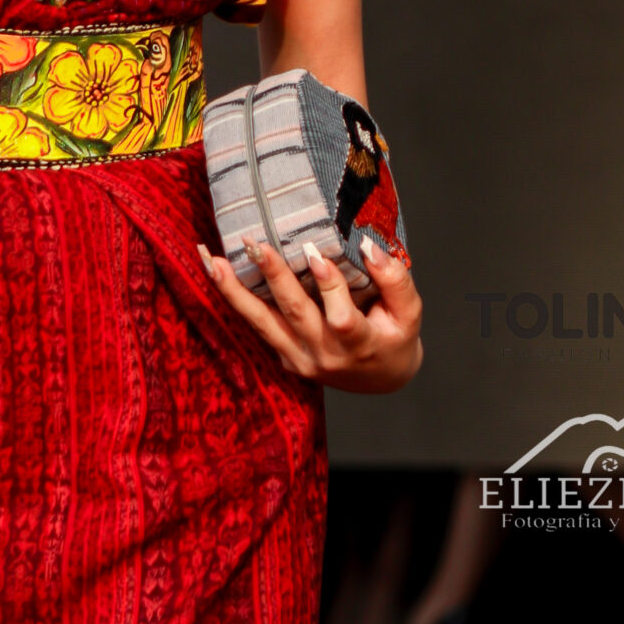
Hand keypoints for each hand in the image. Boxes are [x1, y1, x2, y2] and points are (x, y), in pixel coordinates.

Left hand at [197, 235, 422, 394]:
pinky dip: (234, 299)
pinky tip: (216, 272)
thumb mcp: (409, 313)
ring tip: (213, 261)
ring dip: (235, 291)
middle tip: (256, 245)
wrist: (379, 378)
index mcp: (359, 346)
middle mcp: (324, 356)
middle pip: (294, 315)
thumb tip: (368, 246)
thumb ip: (395, 280)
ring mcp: (299, 359)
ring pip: (263, 323)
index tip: (315, 254)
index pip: (341, 319)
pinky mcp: (283, 356)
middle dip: (274, 277)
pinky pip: (257, 326)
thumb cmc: (396, 338)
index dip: (329, 287)